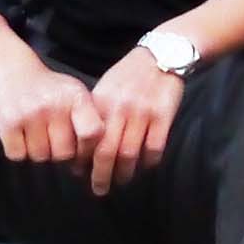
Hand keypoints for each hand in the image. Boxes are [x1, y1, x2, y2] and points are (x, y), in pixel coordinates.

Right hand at [0, 57, 104, 169]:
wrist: (12, 72)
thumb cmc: (49, 90)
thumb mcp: (75, 95)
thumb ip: (90, 119)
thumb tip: (99, 152)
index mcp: (76, 98)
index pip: (91, 133)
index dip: (88, 148)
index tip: (82, 149)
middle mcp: (54, 104)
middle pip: (64, 153)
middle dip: (59, 152)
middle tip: (54, 138)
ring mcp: (29, 113)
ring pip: (40, 156)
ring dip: (39, 151)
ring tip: (37, 133)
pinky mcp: (8, 122)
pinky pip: (18, 155)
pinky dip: (19, 150)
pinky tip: (22, 134)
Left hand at [89, 45, 184, 194]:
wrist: (162, 54)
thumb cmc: (130, 74)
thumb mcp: (107, 86)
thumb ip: (96, 112)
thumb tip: (83, 143)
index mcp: (102, 102)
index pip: (88, 138)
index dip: (83, 160)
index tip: (80, 173)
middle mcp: (120, 109)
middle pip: (106, 151)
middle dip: (100, 175)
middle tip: (98, 189)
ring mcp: (142, 113)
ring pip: (130, 153)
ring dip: (124, 173)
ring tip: (121, 182)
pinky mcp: (164, 115)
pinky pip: (155, 146)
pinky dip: (149, 161)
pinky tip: (145, 166)